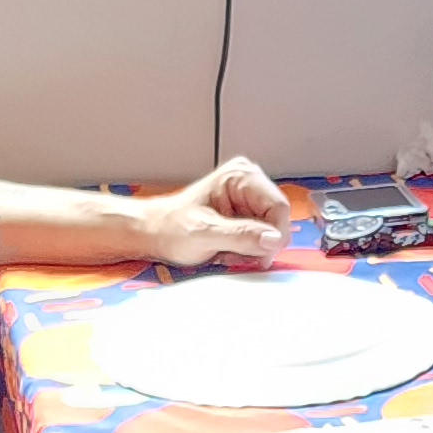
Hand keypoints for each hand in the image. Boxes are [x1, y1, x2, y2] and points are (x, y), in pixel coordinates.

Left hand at [144, 156, 293, 267]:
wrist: (154, 232)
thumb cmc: (170, 227)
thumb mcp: (204, 234)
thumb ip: (239, 236)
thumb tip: (271, 239)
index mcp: (240, 176)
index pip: (278, 207)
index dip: (273, 236)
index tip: (260, 256)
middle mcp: (249, 181)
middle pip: (278, 220)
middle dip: (260, 244)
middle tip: (234, 254)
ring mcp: (249, 198)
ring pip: (271, 231)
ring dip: (253, 249)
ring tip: (227, 251)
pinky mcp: (247, 213)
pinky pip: (262, 236)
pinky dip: (248, 249)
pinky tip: (228, 249)